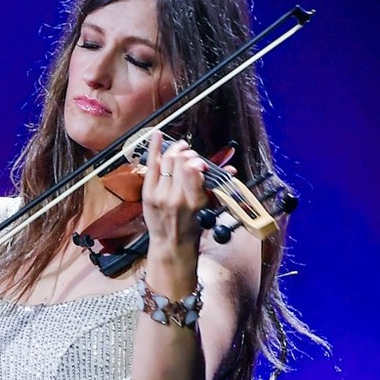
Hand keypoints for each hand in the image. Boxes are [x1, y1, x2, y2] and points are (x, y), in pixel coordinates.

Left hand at [139, 127, 210, 256]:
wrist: (171, 244)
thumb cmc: (192, 227)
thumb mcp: (209, 208)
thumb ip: (217, 186)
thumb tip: (230, 170)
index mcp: (195, 201)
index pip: (193, 169)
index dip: (197, 162)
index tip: (200, 163)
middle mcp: (176, 197)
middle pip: (180, 162)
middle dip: (187, 155)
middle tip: (191, 156)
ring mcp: (159, 195)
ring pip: (167, 161)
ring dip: (175, 151)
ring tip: (180, 149)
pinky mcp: (148, 194)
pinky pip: (151, 166)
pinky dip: (154, 148)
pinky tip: (156, 135)